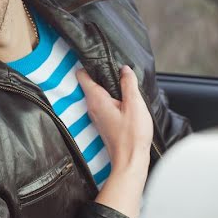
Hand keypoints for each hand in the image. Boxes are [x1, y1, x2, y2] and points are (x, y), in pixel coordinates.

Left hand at [77, 65, 153, 217]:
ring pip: (97, 93)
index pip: (82, 75)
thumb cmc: (132, 136)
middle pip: (90, 83)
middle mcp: (92, 107)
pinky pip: (103, 103)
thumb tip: (125, 69)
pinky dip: (110, 98)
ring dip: (107, 87)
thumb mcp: (135, 104)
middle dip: (100, 73)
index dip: (88, 64)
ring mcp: (97, 115)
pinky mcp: (103, 122)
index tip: (96, 56)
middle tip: (113, 66)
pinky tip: (123, 98)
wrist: (131, 161)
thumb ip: (128, 84)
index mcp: (96, 99)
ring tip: (120, 80)